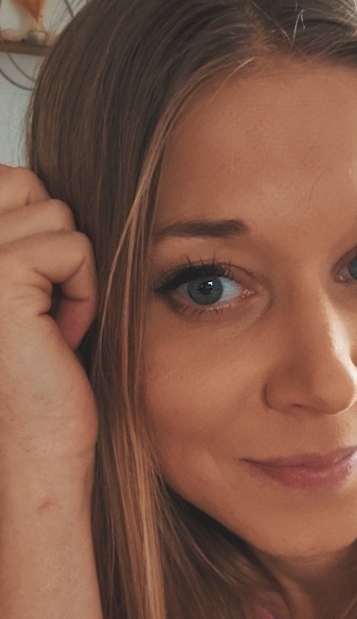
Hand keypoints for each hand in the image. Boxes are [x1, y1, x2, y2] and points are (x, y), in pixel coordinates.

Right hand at [0, 165, 97, 471]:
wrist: (40, 442)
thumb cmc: (43, 368)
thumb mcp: (33, 284)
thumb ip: (25, 232)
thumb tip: (42, 177)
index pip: (9, 178)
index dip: (41, 232)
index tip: (36, 292)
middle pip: (31, 185)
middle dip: (58, 245)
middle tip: (46, 305)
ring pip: (58, 216)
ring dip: (74, 273)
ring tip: (51, 324)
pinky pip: (73, 247)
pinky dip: (84, 291)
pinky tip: (61, 334)